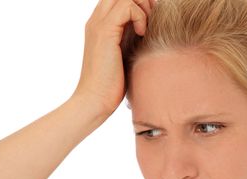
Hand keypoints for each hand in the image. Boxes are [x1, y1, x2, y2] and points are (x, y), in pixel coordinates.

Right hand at [72, 0, 155, 118]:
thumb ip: (132, 39)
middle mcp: (96, 20)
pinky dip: (140, 16)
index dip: (138, 4)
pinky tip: (142, 34)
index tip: (151, 20)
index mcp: (100, 25)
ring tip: (146, 28)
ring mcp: (99, 24)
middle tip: (151, 20)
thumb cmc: (112, 86)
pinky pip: (127, 6)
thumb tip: (150, 33)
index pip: (118, 0)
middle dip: (141, 1)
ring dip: (143, 7)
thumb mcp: (125, 56)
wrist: (95, 100)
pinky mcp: (105, 32)